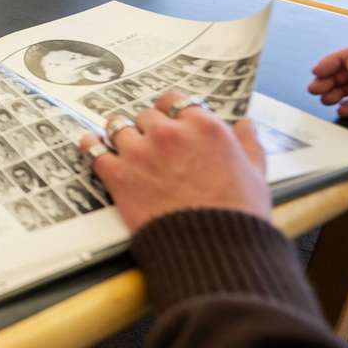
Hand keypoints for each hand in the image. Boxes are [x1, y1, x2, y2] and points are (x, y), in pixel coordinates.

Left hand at [78, 90, 269, 232]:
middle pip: (145, 115)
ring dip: (119, 132)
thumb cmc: (238, 212)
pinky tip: (91, 144)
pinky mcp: (118, 175)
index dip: (169, 110)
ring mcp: (140, 152)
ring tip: (119, 140)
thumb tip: (245, 124)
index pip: (174, 100)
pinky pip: (94, 150)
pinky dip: (91, 145)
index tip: (167, 119)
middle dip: (147, 126)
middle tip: (148, 139)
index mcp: (203, 126)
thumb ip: (249, 144)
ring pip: (118, 126)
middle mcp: (168, 132)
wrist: (212, 248)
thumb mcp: (256, 174)